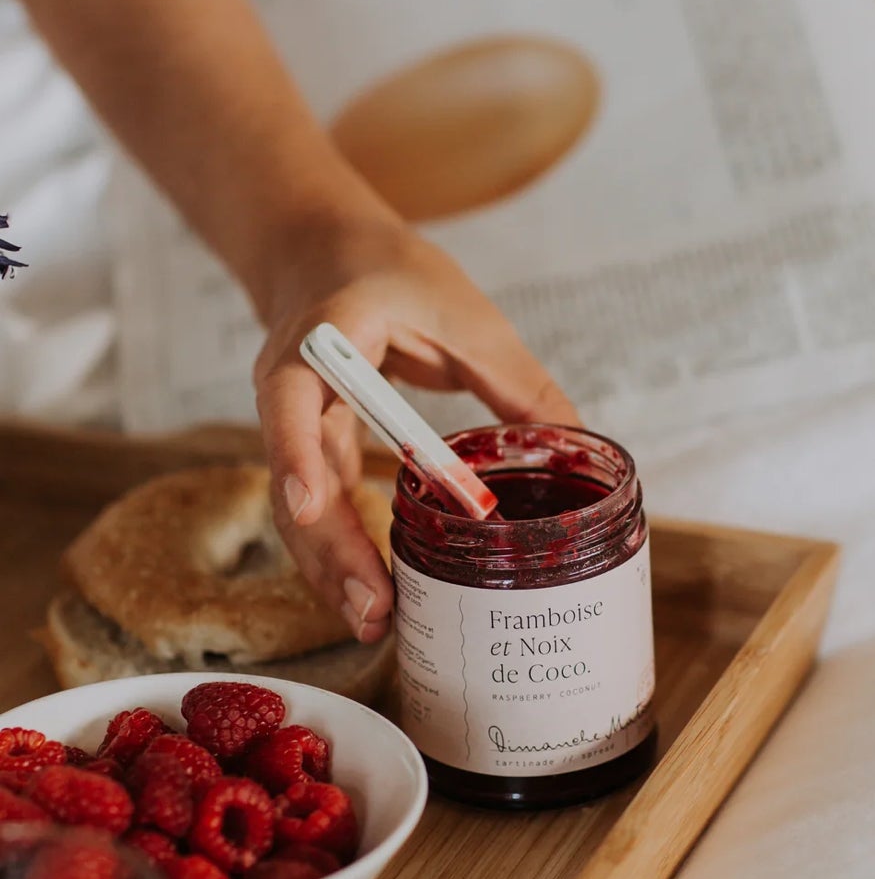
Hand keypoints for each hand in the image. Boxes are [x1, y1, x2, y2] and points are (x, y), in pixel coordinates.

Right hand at [253, 215, 576, 642]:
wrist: (324, 256)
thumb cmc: (394, 276)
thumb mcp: (468, 316)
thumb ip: (519, 382)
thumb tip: (580, 451)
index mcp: (326, 333)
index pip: (294, 392)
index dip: (294, 448)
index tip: (311, 503)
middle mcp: (290, 383)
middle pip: (296, 474)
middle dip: (331, 547)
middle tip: (372, 606)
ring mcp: (290, 422)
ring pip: (298, 506)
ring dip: (332, 568)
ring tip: (374, 622)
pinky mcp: (305, 450)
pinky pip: (315, 510)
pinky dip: (340, 555)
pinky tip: (372, 598)